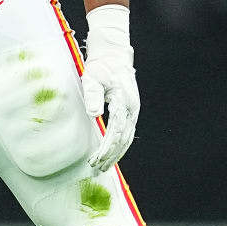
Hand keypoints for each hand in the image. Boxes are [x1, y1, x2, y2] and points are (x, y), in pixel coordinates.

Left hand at [80, 5, 138, 171]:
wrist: (114, 57)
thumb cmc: (101, 67)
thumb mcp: (92, 77)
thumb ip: (92, 95)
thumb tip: (94, 114)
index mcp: (123, 102)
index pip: (116, 132)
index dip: (107, 148)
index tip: (96, 159)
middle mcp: (132, 109)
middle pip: (123, 139)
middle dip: (111, 156)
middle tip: (98, 168)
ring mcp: (133, 111)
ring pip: (127, 139)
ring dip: (116, 154)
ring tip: (103, 166)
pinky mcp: (130, 112)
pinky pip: (127, 133)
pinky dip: (120, 146)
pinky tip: (111, 154)